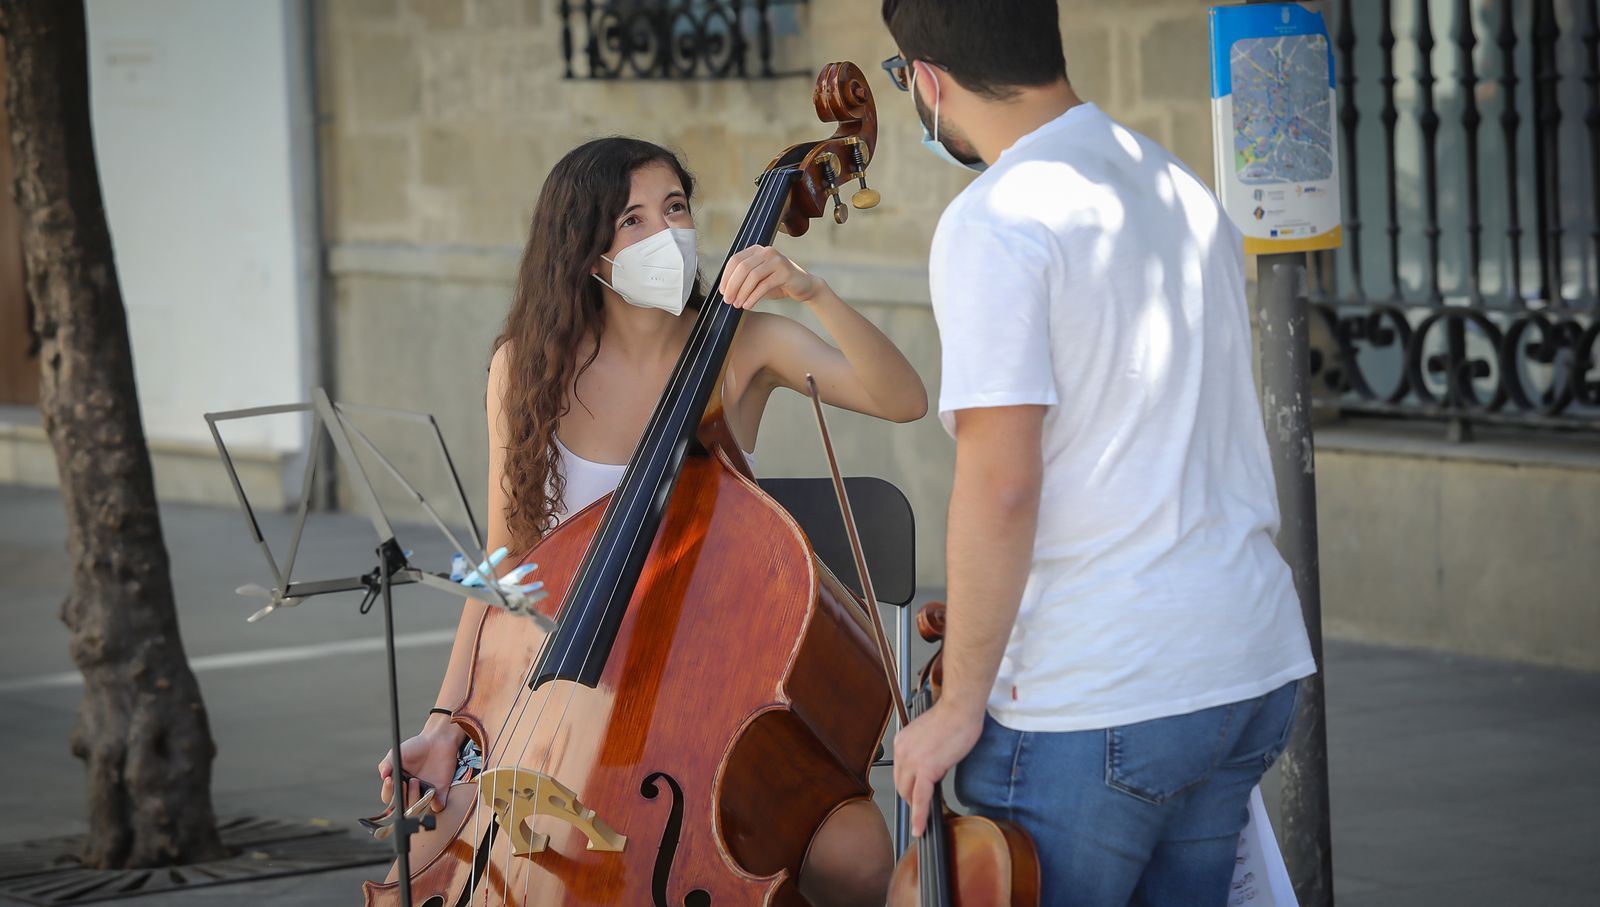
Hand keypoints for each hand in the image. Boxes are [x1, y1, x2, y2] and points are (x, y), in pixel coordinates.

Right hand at [377, 724, 463, 812]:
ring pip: (417, 808)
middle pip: (402, 806)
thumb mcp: (398, 753)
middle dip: (402, 796)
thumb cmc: (415, 747)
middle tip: (404, 782)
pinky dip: (435, 805)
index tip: (390, 780)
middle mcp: (410, 792)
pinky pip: (437, 806)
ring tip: (415, 780)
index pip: (389, 797)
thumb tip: (383, 775)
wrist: (437, 740)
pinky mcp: (439, 793)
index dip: (388, 791)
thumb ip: (387, 763)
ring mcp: (424, 794)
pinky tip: (432, 795)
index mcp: (397, 784)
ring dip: (415, 798)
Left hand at [718, 245, 822, 307]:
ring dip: (742, 293)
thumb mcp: (758, 278)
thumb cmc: (777, 283)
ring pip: (752, 276)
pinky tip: (748, 305)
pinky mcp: (785, 272)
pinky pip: (764, 285)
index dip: (726, 277)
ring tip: (738, 305)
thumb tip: (725, 290)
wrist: (803, 286)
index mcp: (757, 250)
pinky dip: (753, 297)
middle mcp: (767, 251)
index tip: (722, 292)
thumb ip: (743, 279)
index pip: (735, 260)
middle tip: (728, 301)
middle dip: (733, 286)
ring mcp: (777, 260)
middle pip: (742, 267)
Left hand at [892, 698, 984, 836]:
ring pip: (908, 794)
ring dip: (916, 808)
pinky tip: (921, 827)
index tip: (915, 796)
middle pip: (901, 785)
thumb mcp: (930, 735)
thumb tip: (931, 769)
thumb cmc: (953, 717)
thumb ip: (925, 752)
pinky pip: (920, 799)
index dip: (909, 787)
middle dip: (911, 798)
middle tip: (923, 808)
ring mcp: (912, 760)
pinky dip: (920, 816)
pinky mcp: (926, 769)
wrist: (960, 708)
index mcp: (902, 742)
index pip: (900, 772)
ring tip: (924, 819)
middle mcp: (902, 751)